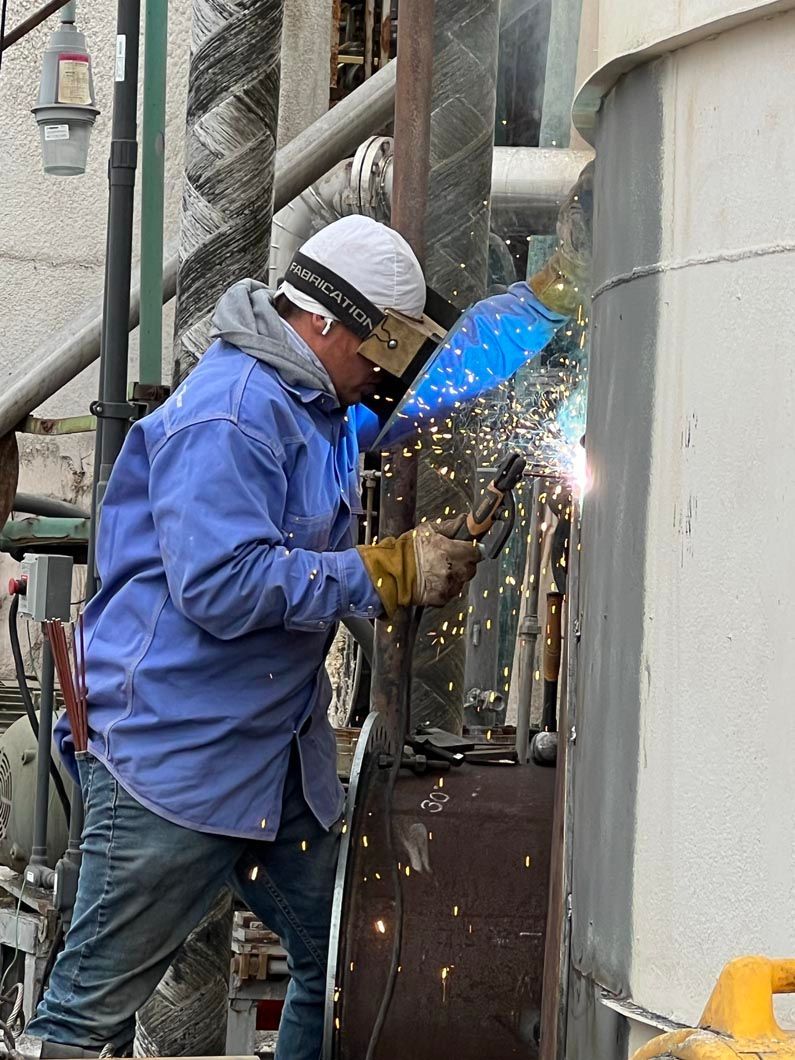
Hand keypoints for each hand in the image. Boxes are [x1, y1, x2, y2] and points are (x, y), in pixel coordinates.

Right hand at [357, 518, 481, 615]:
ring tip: (438, 570)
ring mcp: (449, 585)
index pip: (476, 551)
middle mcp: (453, 569)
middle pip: (471, 568)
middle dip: (463, 563)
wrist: (391, 573)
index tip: (467, 548)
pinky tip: (433, 580)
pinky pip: (451, 592)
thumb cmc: (406, 551)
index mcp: (452, 551)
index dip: (471, 549)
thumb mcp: (427, 530)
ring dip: (455, 576)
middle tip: (450, 559)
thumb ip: (449, 526)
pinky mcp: (442, 598)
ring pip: (462, 581)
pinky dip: (445, 587)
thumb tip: (463, 521)